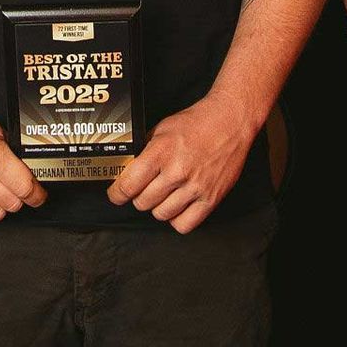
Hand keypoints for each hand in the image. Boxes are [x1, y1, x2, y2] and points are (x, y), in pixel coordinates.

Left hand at [107, 93, 256, 233]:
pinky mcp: (211, 199)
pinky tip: (177, 205)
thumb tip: (126, 170)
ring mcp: (195, 187)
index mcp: (161, 152)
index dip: (117, 194)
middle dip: (138, 197)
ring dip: (157, 207)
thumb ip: (144, 150)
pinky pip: (184, 225)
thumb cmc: (196, 123)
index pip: (128, 185)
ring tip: (163, 194)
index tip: (116, 194)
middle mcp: (177, 172)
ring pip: (161, 215)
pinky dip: (177, 218)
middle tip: (143, 189)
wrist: (229, 122)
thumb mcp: (161, 129)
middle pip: (143, 203)